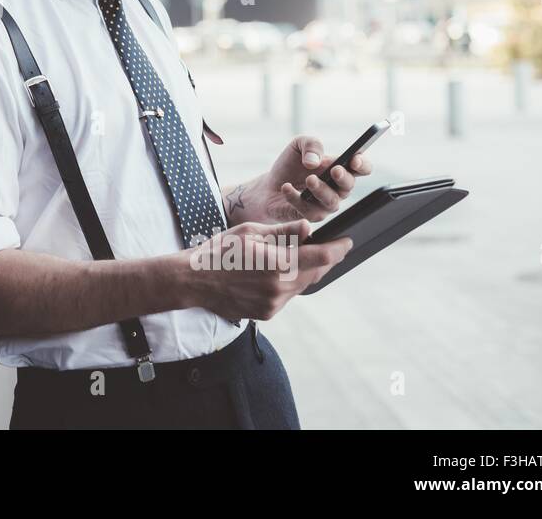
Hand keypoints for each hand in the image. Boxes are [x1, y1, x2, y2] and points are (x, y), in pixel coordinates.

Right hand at [185, 220, 353, 321]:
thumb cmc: (218, 251)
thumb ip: (283, 232)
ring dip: (304, 271)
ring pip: (301, 285)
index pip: (321, 257)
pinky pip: (287, 296)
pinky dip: (288, 283)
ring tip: (295, 256)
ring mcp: (273, 303)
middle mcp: (279, 288)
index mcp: (277, 264)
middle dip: (323, 260)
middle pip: (315, 273)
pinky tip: (275, 272)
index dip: (338, 249)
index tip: (347, 242)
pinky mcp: (266, 313)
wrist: (193, 281)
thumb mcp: (250, 233)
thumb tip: (308, 228)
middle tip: (326, 246)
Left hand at [228, 135, 372, 223]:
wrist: (269, 186)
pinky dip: (295, 197)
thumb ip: (311, 144)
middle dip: (343, 178)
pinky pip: (308, 210)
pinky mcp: (311, 215)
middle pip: (349, 185)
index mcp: (340, 168)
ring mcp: (326, 204)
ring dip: (322, 190)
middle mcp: (337, 188)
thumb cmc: (290, 165)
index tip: (355, 160)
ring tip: (310, 179)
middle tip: (335, 170)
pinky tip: (286, 187)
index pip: (362, 168)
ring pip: (331, 202)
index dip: (362, 165)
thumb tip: (314, 161)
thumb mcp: (298, 145)